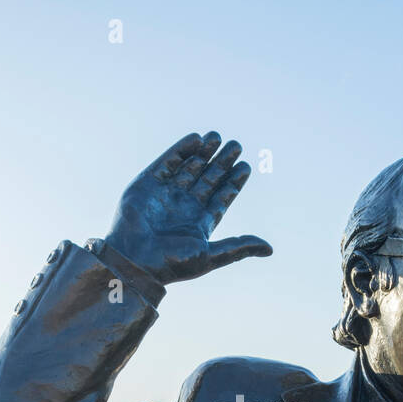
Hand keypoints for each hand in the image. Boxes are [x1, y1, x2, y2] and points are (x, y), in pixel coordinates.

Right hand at [104, 131, 271, 284]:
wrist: (133, 261)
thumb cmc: (171, 264)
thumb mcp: (211, 255)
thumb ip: (239, 247)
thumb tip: (269, 249)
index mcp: (199, 223)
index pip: (221, 196)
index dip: (234, 181)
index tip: (246, 166)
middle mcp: (184, 206)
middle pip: (208, 178)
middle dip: (222, 162)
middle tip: (236, 145)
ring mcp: (166, 194)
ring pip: (189, 167)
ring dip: (204, 153)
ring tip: (218, 137)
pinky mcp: (147, 184)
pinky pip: (167, 162)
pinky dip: (181, 150)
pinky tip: (197, 140)